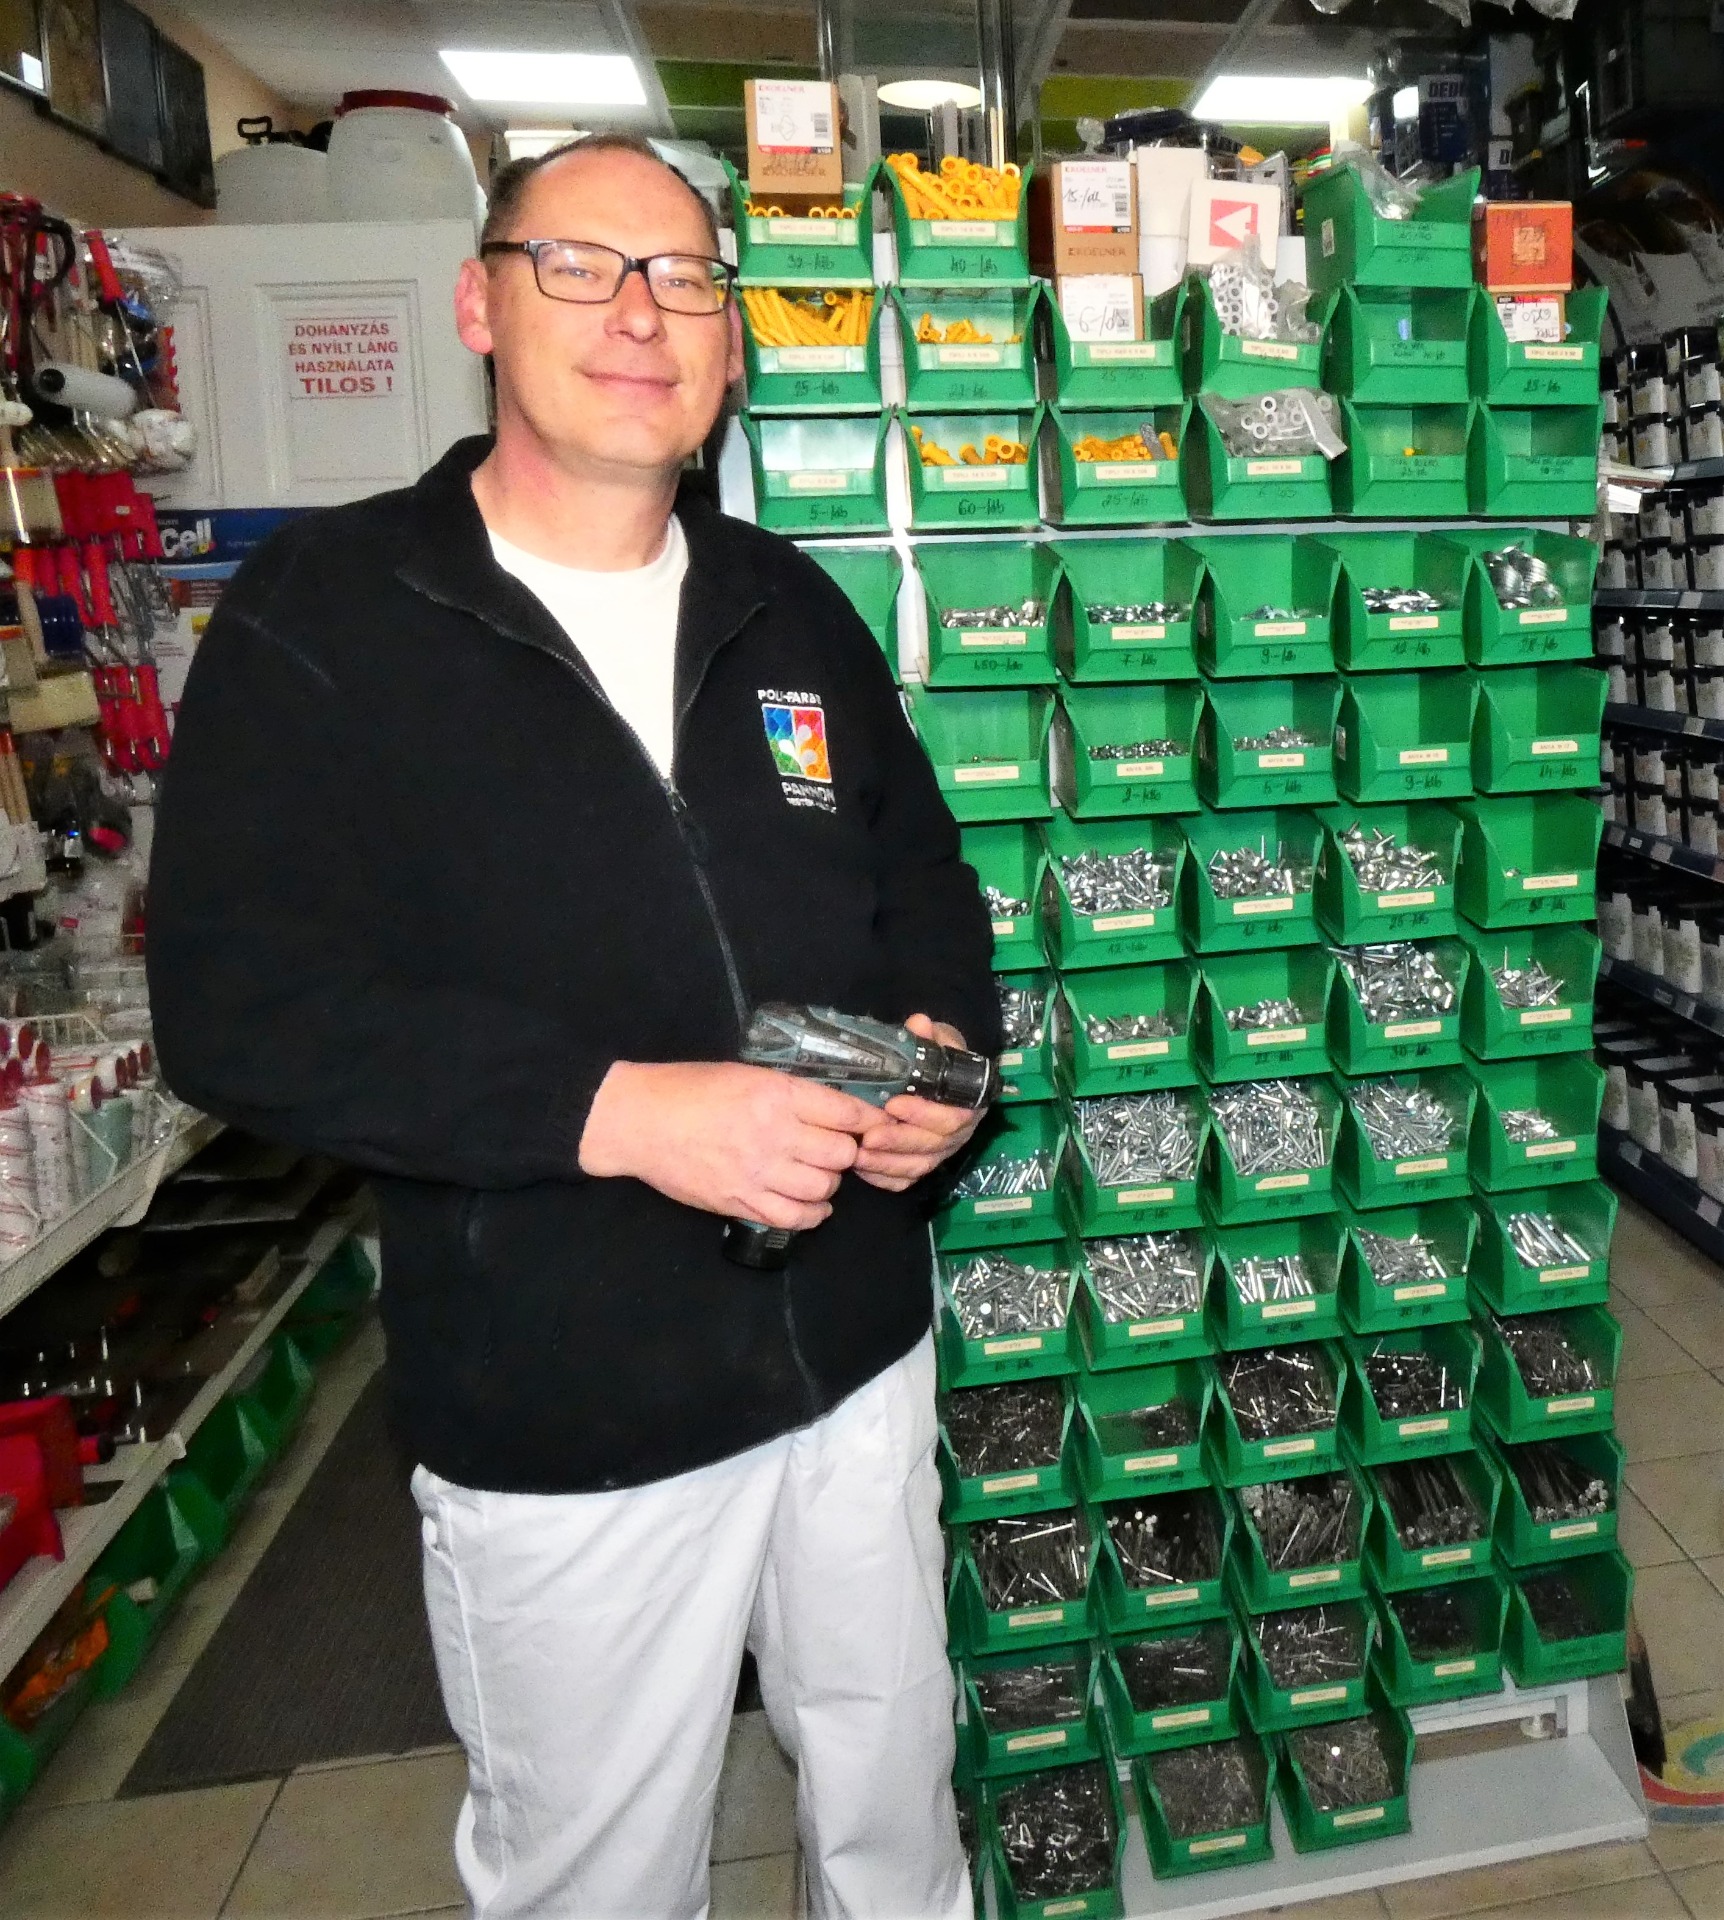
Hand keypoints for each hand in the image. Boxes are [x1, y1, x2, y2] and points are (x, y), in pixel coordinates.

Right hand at [579, 1060, 876, 1230]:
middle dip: (845, 1152)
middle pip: (841, 1154)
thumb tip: (832, 1109)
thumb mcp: (745, 1074)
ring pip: (823, 1188)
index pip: (845, 1113)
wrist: (640, 1122)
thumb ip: (789, 1093)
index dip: (867, 1121)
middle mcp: (773, 1135)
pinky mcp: (740, 1202)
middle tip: (835, 1148)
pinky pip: (793, 1218)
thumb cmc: (690, 1089)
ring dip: (828, 1183)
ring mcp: (757, 1173)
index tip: (873, 1124)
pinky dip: (811, 1214)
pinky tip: (811, 1204)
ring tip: (817, 1173)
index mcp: (776, 1095)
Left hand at [853, 1015, 986, 1192]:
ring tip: (857, 1154)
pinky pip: (905, 1181)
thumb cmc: (936, 1057)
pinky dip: (883, 1177)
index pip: (952, 1116)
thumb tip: (919, 1024)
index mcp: (967, 1103)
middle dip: (898, 1142)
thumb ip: (930, 1036)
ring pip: (917, 1167)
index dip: (923, 1114)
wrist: (937, 1075)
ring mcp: (940, 1153)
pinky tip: (860, 1168)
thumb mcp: (937, 1040)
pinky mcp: (921, 1164)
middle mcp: (958, 1133)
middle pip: (932, 1147)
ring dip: (887, 1164)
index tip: (893, 1103)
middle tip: (867, 1137)